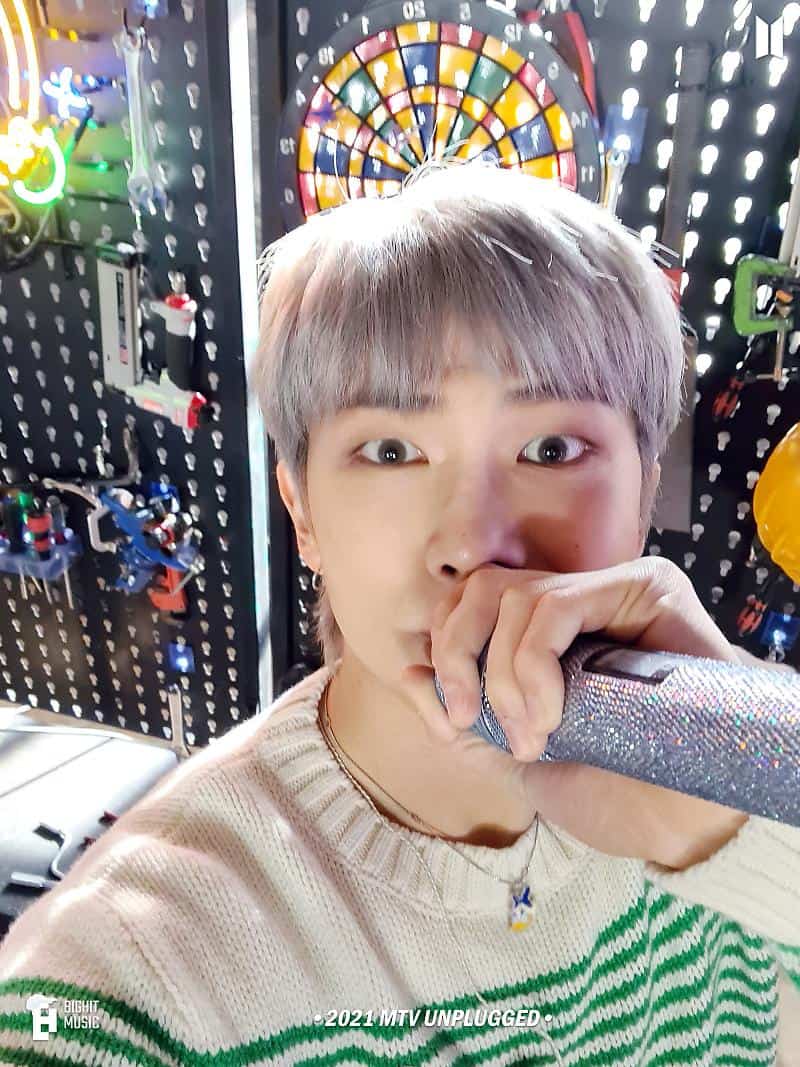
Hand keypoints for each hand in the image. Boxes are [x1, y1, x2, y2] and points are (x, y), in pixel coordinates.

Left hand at [401, 556, 748, 868]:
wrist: (678, 816)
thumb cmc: (603, 782)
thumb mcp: (508, 752)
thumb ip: (458, 715)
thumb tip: (405, 669)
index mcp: (540, 629)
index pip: (467, 602)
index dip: (443, 650)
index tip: (452, 719)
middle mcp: (573, 597)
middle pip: (480, 587)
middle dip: (457, 656)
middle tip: (469, 720)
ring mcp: (609, 587)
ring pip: (514, 595)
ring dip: (503, 676)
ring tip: (529, 735)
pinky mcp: (643, 588)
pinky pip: (556, 606)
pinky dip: (532, 665)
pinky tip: (551, 716)